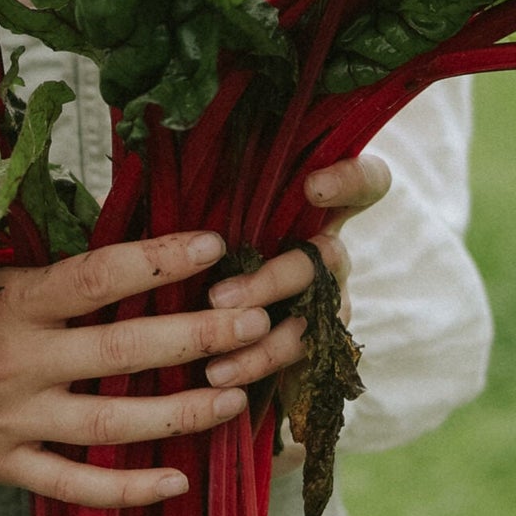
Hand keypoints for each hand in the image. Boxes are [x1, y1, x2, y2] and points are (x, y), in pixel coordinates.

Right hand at [0, 154, 389, 507]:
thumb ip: (44, 258)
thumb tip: (120, 205)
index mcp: (10, 300)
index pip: (98, 277)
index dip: (159, 260)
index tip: (215, 243)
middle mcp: (15, 361)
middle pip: (124, 353)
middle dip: (199, 337)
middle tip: (255, 323)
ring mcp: (10, 420)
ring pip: (113, 425)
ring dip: (183, 413)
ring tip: (239, 397)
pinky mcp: (1, 466)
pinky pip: (75, 486)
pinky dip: (128, 488)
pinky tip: (179, 479)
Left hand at [199, 154, 390, 389]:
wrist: (204, 333)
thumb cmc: (202, 261)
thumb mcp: (200, 224)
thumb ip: (200, 195)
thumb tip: (152, 139)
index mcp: (308, 211)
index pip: (363, 183)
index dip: (351, 181)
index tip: (312, 187)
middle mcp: (327, 252)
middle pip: (328, 255)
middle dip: (275, 278)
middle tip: (222, 298)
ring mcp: (328, 300)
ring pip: (314, 315)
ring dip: (266, 339)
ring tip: (215, 361)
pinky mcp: (319, 347)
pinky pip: (300, 357)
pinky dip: (257, 366)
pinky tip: (221, 376)